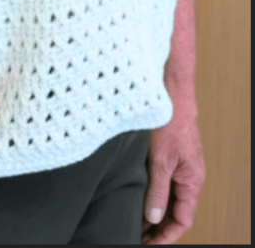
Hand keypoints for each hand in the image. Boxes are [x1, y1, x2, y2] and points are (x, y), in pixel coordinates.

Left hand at [142, 107, 205, 243]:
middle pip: (176, 213)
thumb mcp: (161, 160)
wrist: (171, 95)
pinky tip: (138, 198)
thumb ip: (158, 190)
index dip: (166, 236)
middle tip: (138, 237)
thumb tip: (153, 218)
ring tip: (135, 223)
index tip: (148, 244)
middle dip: (159, 228)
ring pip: (170, 199)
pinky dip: (153, 195)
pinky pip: (165, 184)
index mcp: (192, 181)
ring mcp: (181, 168)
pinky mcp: (171, 158)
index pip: (183, 220)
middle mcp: (189, 177)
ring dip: (155, 212)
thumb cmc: (170, 122)